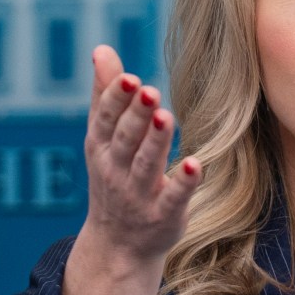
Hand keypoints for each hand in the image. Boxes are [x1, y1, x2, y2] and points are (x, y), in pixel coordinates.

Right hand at [76, 45, 200, 271]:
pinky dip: (182, 184)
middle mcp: (116, 171)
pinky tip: (194, 164)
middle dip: (136, 116)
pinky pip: (173, 199)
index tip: (129, 78)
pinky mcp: (164, 216)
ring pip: (146, 166)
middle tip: (150, 91)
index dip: (116, 100)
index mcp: (100, 148)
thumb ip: (104, 95)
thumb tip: (101, 49)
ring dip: (156, 142)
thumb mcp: (102, 139)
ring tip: (165, 116)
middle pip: (125, 140)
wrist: (117, 245)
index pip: (106, 120)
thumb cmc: (113, 178)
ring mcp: (139, 196)